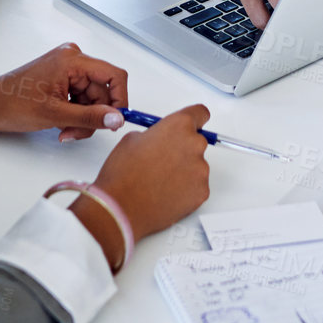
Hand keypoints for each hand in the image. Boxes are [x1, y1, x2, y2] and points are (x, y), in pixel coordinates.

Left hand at [0, 43, 128, 139]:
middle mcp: (73, 59)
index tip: (114, 122)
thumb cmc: (12, 104)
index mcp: (74, 60)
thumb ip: (90, 117)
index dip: (119, 100)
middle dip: (93, 115)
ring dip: (83, 118)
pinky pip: (81, 97)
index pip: (114, 76)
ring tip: (64, 131)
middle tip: (74, 133)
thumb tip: (117, 119)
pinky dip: (75, 114)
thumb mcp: (55, 115)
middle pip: (102, 90)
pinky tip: (61, 124)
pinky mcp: (61, 78)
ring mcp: (67, 68)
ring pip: (92, 98)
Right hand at [73, 105, 211, 263]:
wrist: (120, 208)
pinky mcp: (201, 193)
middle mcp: (194, 145)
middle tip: (163, 161)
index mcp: (179, 125)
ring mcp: (200, 170)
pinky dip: (185, 190)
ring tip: (160, 181)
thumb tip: (161, 139)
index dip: (194, 120)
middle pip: (197, 142)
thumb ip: (155, 134)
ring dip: (184, 170)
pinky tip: (166, 194)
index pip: (200, 113)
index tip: (191, 125)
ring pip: (196, 166)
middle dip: (183, 149)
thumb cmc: (123, 174)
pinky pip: (196, 187)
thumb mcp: (133, 139)